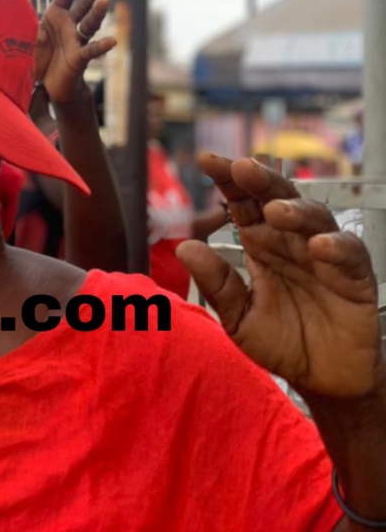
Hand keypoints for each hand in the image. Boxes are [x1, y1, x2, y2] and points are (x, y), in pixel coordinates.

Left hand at [34, 0, 116, 104]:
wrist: (44, 85)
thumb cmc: (39, 57)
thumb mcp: (30, 35)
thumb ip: (28, 22)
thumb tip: (11, 8)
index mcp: (55, 16)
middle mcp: (69, 25)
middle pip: (85, 4)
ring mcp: (76, 41)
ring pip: (89, 24)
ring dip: (98, 13)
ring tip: (106, 1)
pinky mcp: (78, 58)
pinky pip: (91, 51)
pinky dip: (101, 46)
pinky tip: (113, 40)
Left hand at [177, 155, 382, 398]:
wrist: (323, 379)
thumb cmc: (281, 340)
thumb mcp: (238, 317)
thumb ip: (217, 283)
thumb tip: (185, 246)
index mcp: (260, 243)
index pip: (242, 202)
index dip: (228, 179)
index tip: (206, 161)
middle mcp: (291, 241)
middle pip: (277, 198)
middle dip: (261, 180)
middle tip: (242, 167)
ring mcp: (324, 256)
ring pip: (315, 218)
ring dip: (296, 210)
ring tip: (275, 210)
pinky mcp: (355, 277)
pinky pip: (350, 253)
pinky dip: (336, 246)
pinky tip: (320, 245)